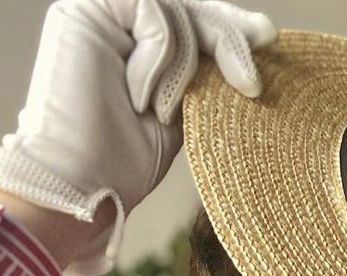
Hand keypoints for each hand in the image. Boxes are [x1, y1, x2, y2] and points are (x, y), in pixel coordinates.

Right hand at [0, 0, 276, 274]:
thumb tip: (246, 39)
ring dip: (185, 66)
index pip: (190, 16)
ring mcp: (97, 9)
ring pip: (176, 10)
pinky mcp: (86, 8)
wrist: (80, 185)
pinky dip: (160, 60)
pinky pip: (154, 14)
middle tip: (258, 57)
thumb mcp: (178, 110)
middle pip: (188, 5)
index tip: (266, 38)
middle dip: (227, 32)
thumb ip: (198, 73)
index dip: (229, 26)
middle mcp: (112, 16)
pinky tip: (140, 100)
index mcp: (129, 37)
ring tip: (161, 112)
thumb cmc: (122, 163)